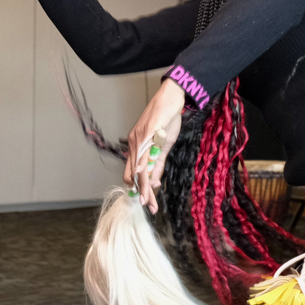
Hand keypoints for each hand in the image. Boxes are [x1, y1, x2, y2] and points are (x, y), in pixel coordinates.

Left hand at [124, 78, 185, 212]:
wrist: (172, 98)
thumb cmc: (167, 119)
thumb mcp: (163, 145)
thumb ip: (158, 163)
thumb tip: (154, 181)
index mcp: (135, 147)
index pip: (132, 173)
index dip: (138, 188)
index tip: (147, 201)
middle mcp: (133, 144)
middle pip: (132, 174)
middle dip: (141, 192)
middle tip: (149, 206)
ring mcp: (138, 138)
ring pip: (137, 167)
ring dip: (143, 186)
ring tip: (147, 200)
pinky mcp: (147, 132)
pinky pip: (143, 153)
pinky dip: (143, 168)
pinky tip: (145, 178)